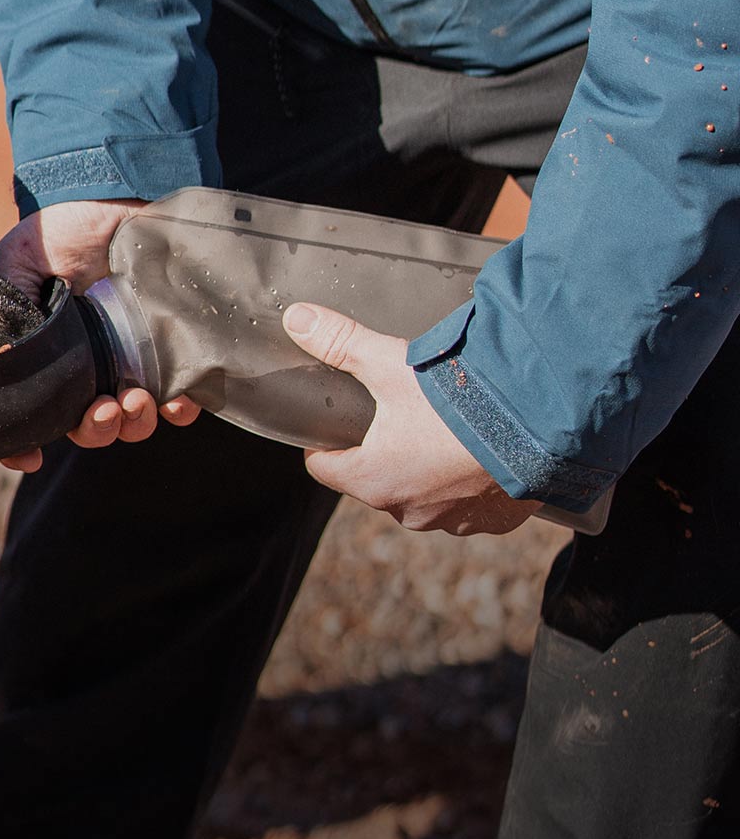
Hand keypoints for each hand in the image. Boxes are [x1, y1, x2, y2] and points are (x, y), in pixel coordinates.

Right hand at [0, 199, 198, 471]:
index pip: (31, 415)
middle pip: (86, 428)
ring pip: (131, 422)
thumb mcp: (14, 264)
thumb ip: (6, 305)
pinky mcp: (173, 351)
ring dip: (132, 425)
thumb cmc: (60, 231)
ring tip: (135, 400)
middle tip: (101, 409)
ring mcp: (130, 362)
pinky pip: (181, 399)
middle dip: (93, 431)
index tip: (31, 456)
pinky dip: (179, 410)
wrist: (116, 195)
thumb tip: (0, 354)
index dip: (24, 444)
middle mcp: (86, 369)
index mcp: (45, 360)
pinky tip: (176, 401)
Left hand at [284, 303, 538, 534]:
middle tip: (398, 415)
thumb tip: (296, 318)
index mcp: (373, 481)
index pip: (326, 468)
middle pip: (377, 480)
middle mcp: (410, 511)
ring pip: (426, 494)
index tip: (334, 423)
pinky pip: (473, 503)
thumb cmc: (459, 400)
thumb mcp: (390, 364)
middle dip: (383, 451)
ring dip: (430, 469)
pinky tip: (482, 452)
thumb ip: (341, 342)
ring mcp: (456, 520)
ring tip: (444, 430)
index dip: (326, 443)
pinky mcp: (497, 520)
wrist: (542, 423)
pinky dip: (472, 480)